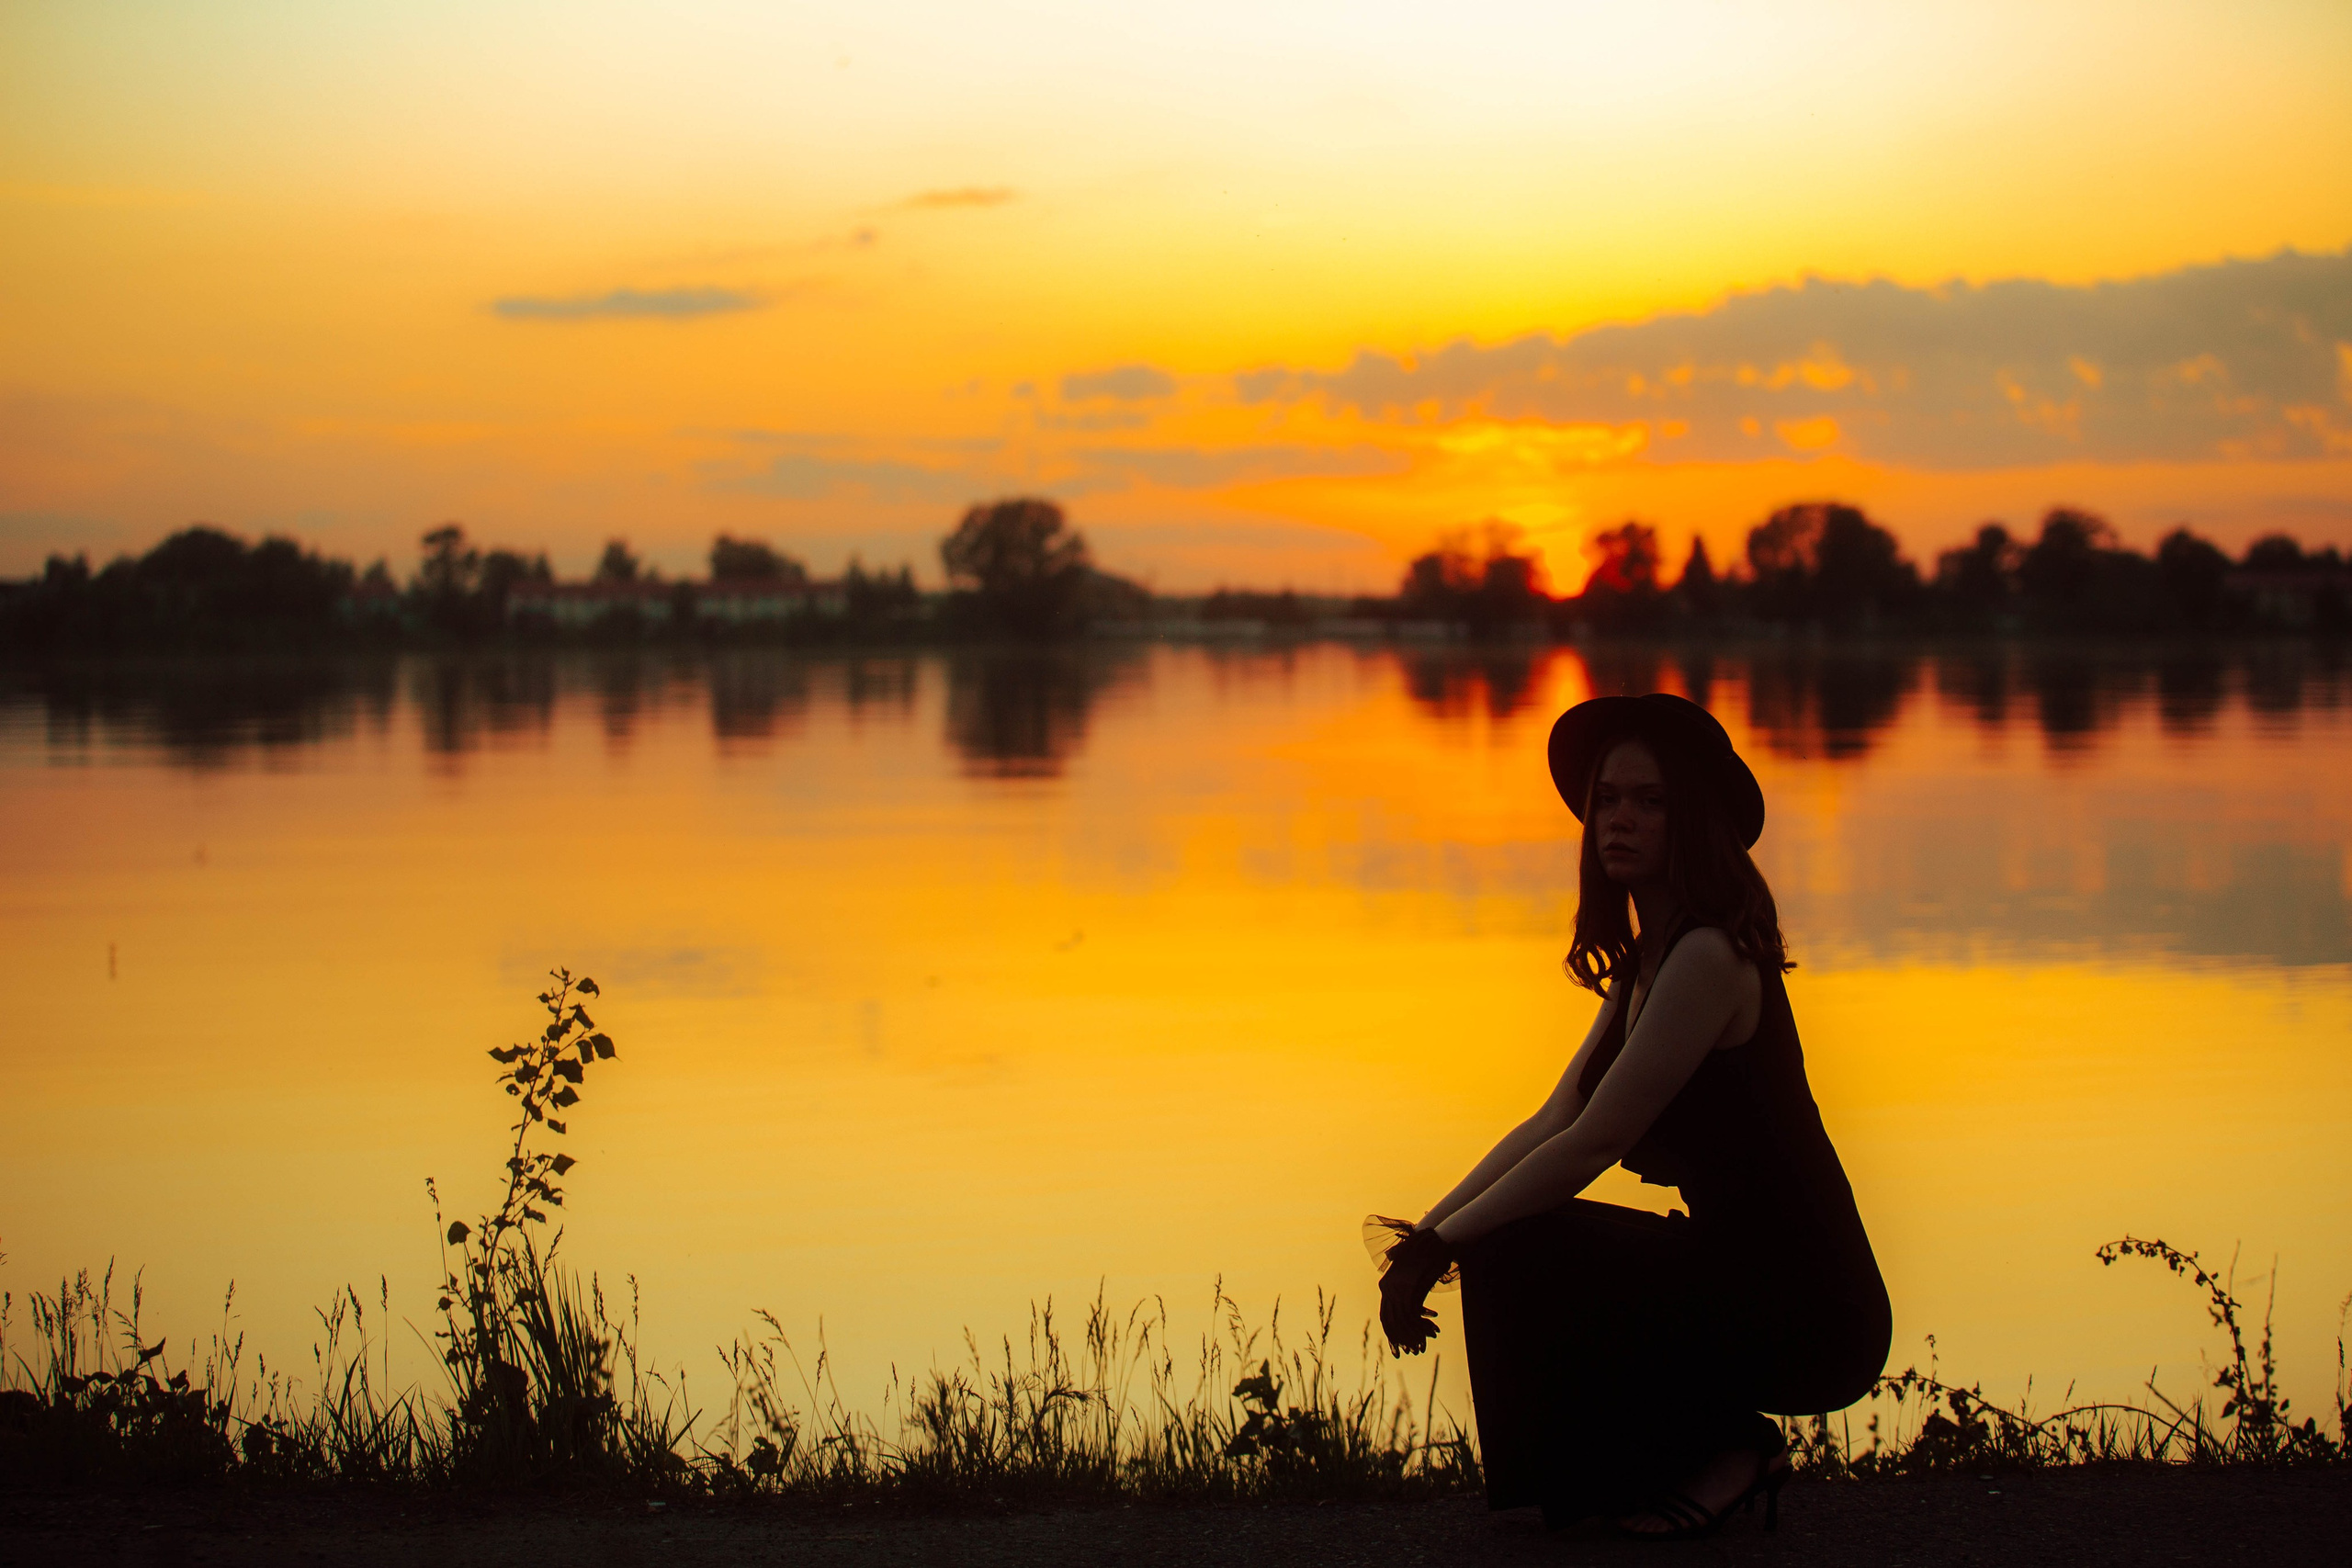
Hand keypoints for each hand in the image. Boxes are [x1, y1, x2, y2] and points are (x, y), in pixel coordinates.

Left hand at [1377, 1227, 1453, 1355]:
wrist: (1435, 1239)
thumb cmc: (1424, 1254)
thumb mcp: (1411, 1273)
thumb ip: (1404, 1285)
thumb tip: (1407, 1303)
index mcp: (1386, 1285)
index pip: (1385, 1316)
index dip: (1392, 1334)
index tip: (1400, 1347)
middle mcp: (1388, 1288)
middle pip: (1391, 1322)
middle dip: (1401, 1340)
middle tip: (1412, 1352)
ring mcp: (1399, 1289)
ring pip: (1403, 1322)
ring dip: (1415, 1336)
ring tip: (1425, 1344)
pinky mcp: (1412, 1289)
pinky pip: (1414, 1316)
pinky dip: (1423, 1327)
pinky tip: (1434, 1330)